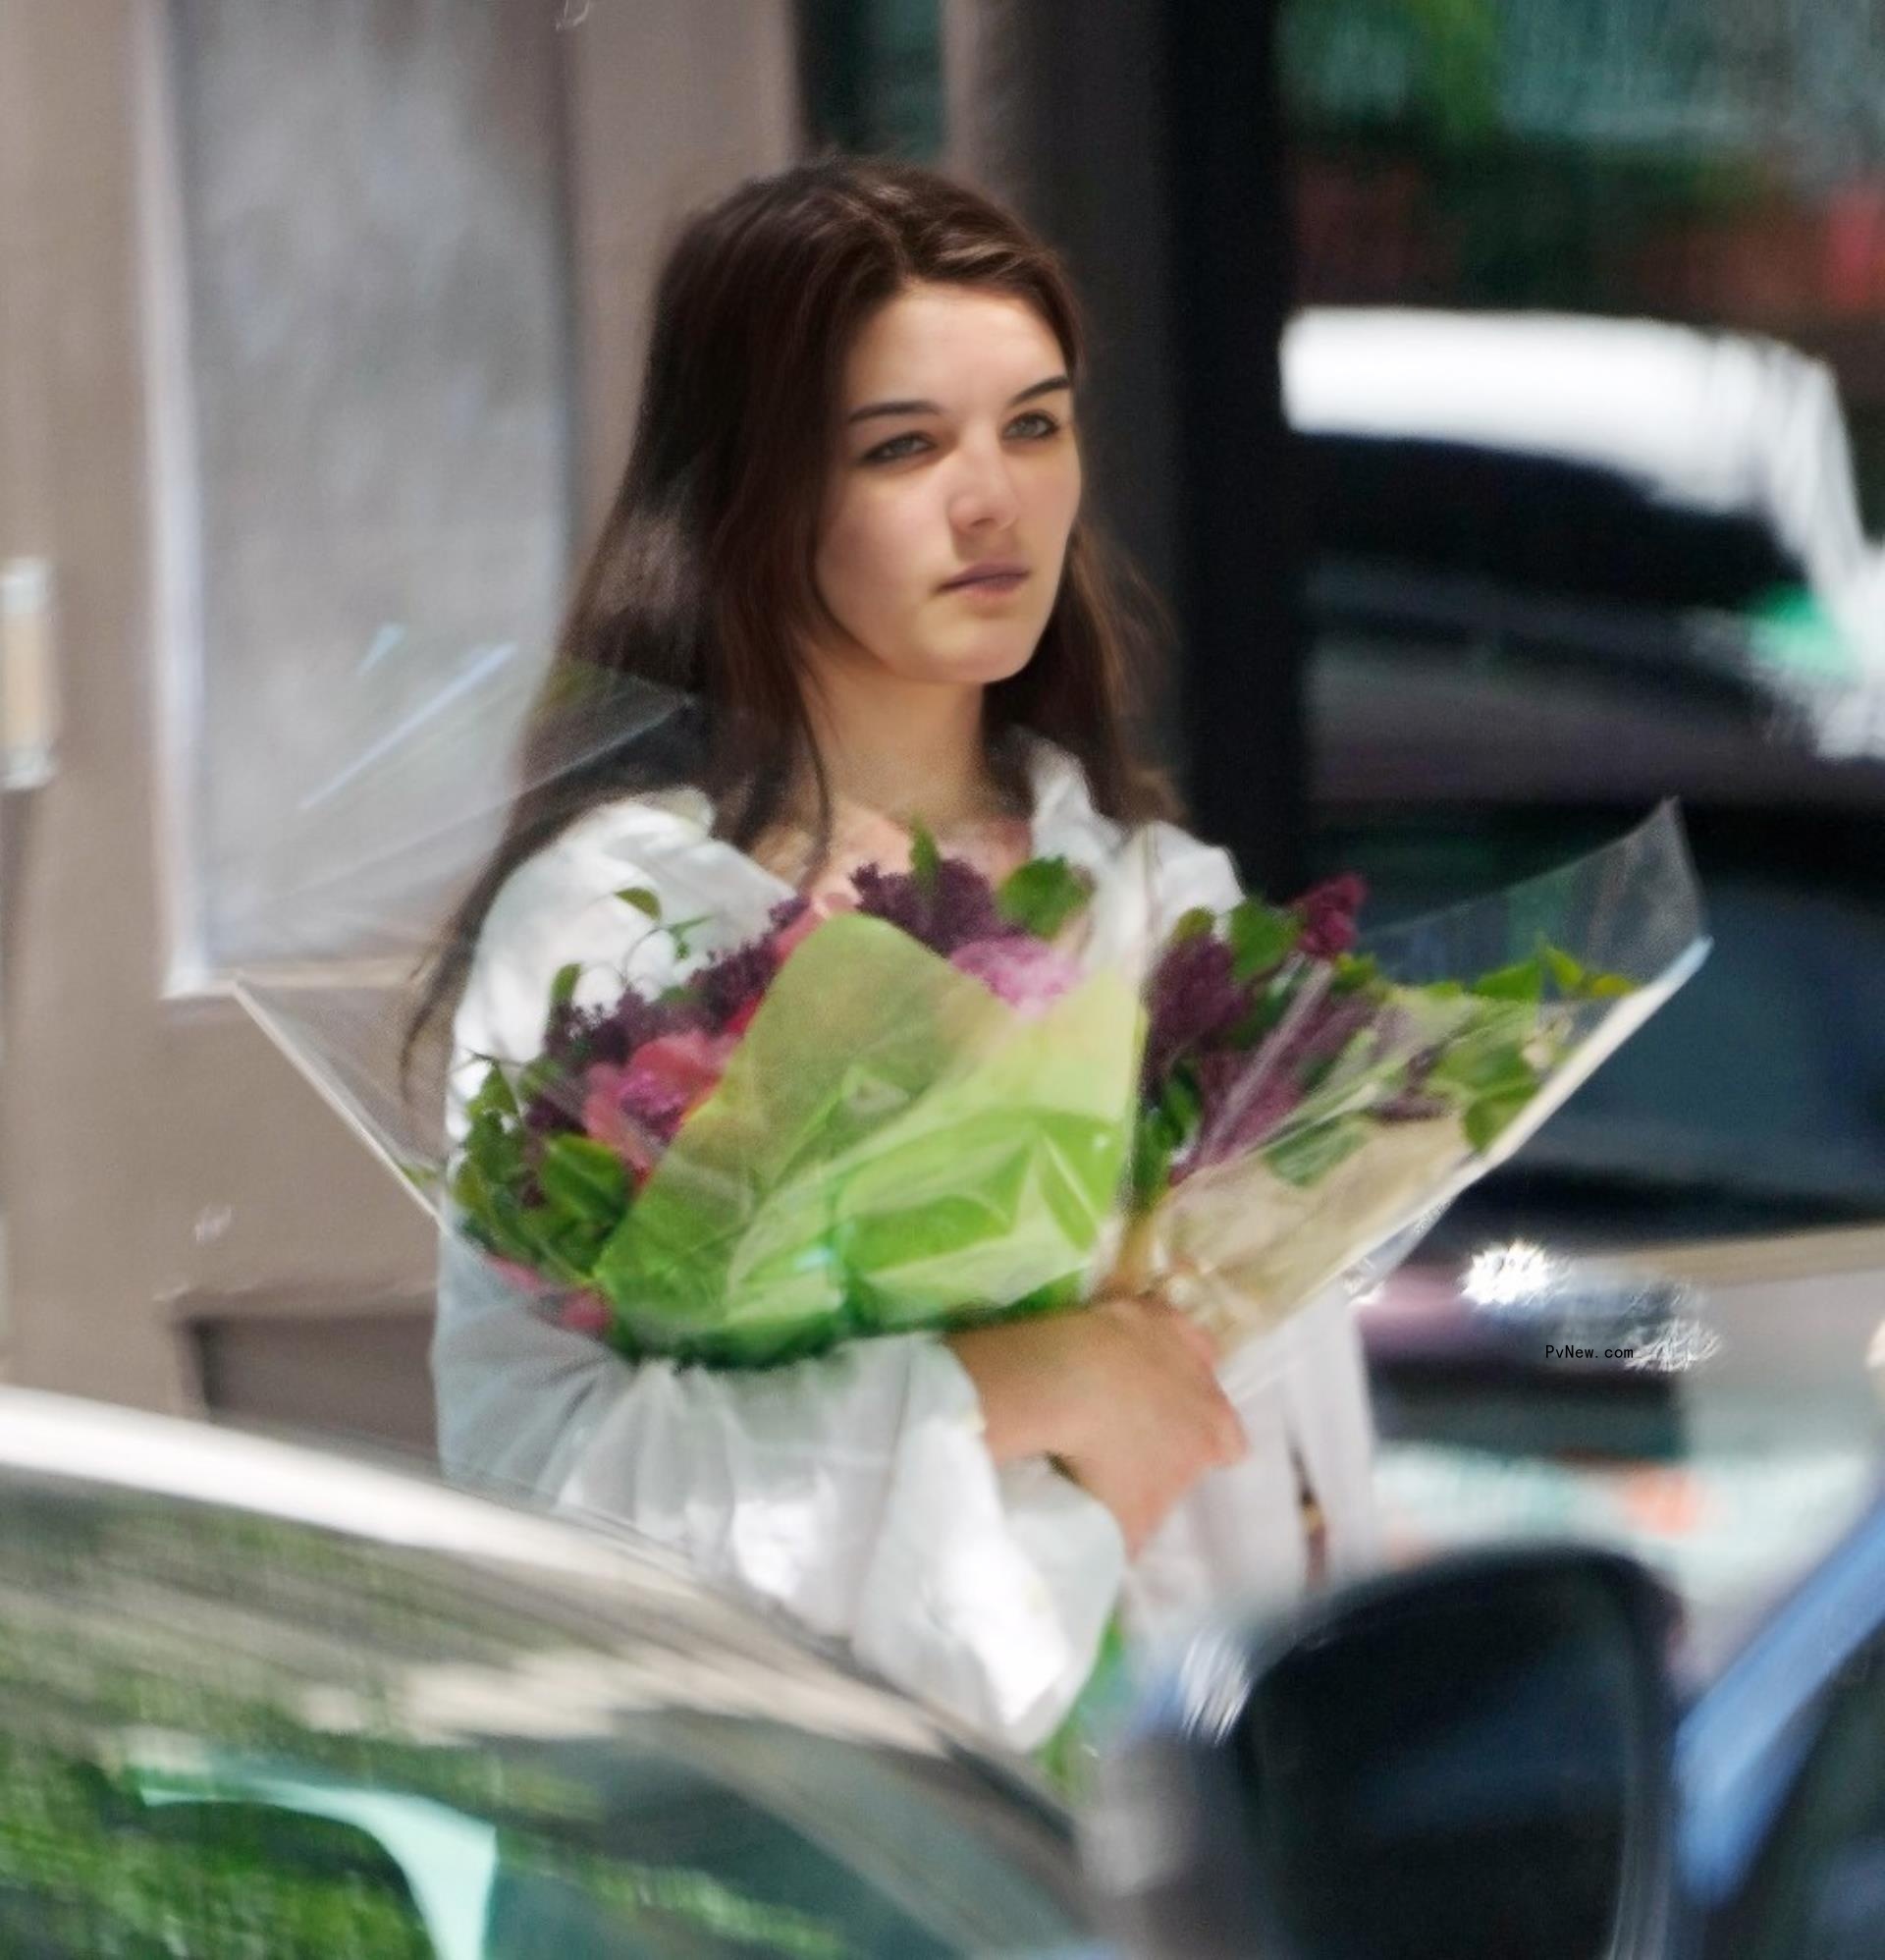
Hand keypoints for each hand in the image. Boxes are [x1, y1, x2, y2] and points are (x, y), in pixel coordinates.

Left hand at [944, 1288, 1247, 1555]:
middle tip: (1146, 1426)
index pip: (1233, 1447)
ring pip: (1191, 1346)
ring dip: (1172, 1361)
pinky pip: (1150, 1311)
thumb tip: (1126, 1552)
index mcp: (1211, 1435)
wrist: (1067, 1387)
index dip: (1210, 1456)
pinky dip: (1135, 1323)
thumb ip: (1136, 1539)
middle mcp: (1205, 1382)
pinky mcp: (1139, 1307)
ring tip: (1133, 1376)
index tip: (1179, 1463)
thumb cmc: (1103, 1465)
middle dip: (1187, 1410)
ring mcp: (1173, 1339)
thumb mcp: (1124, 1524)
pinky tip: (1108, 1333)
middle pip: (1211, 1396)